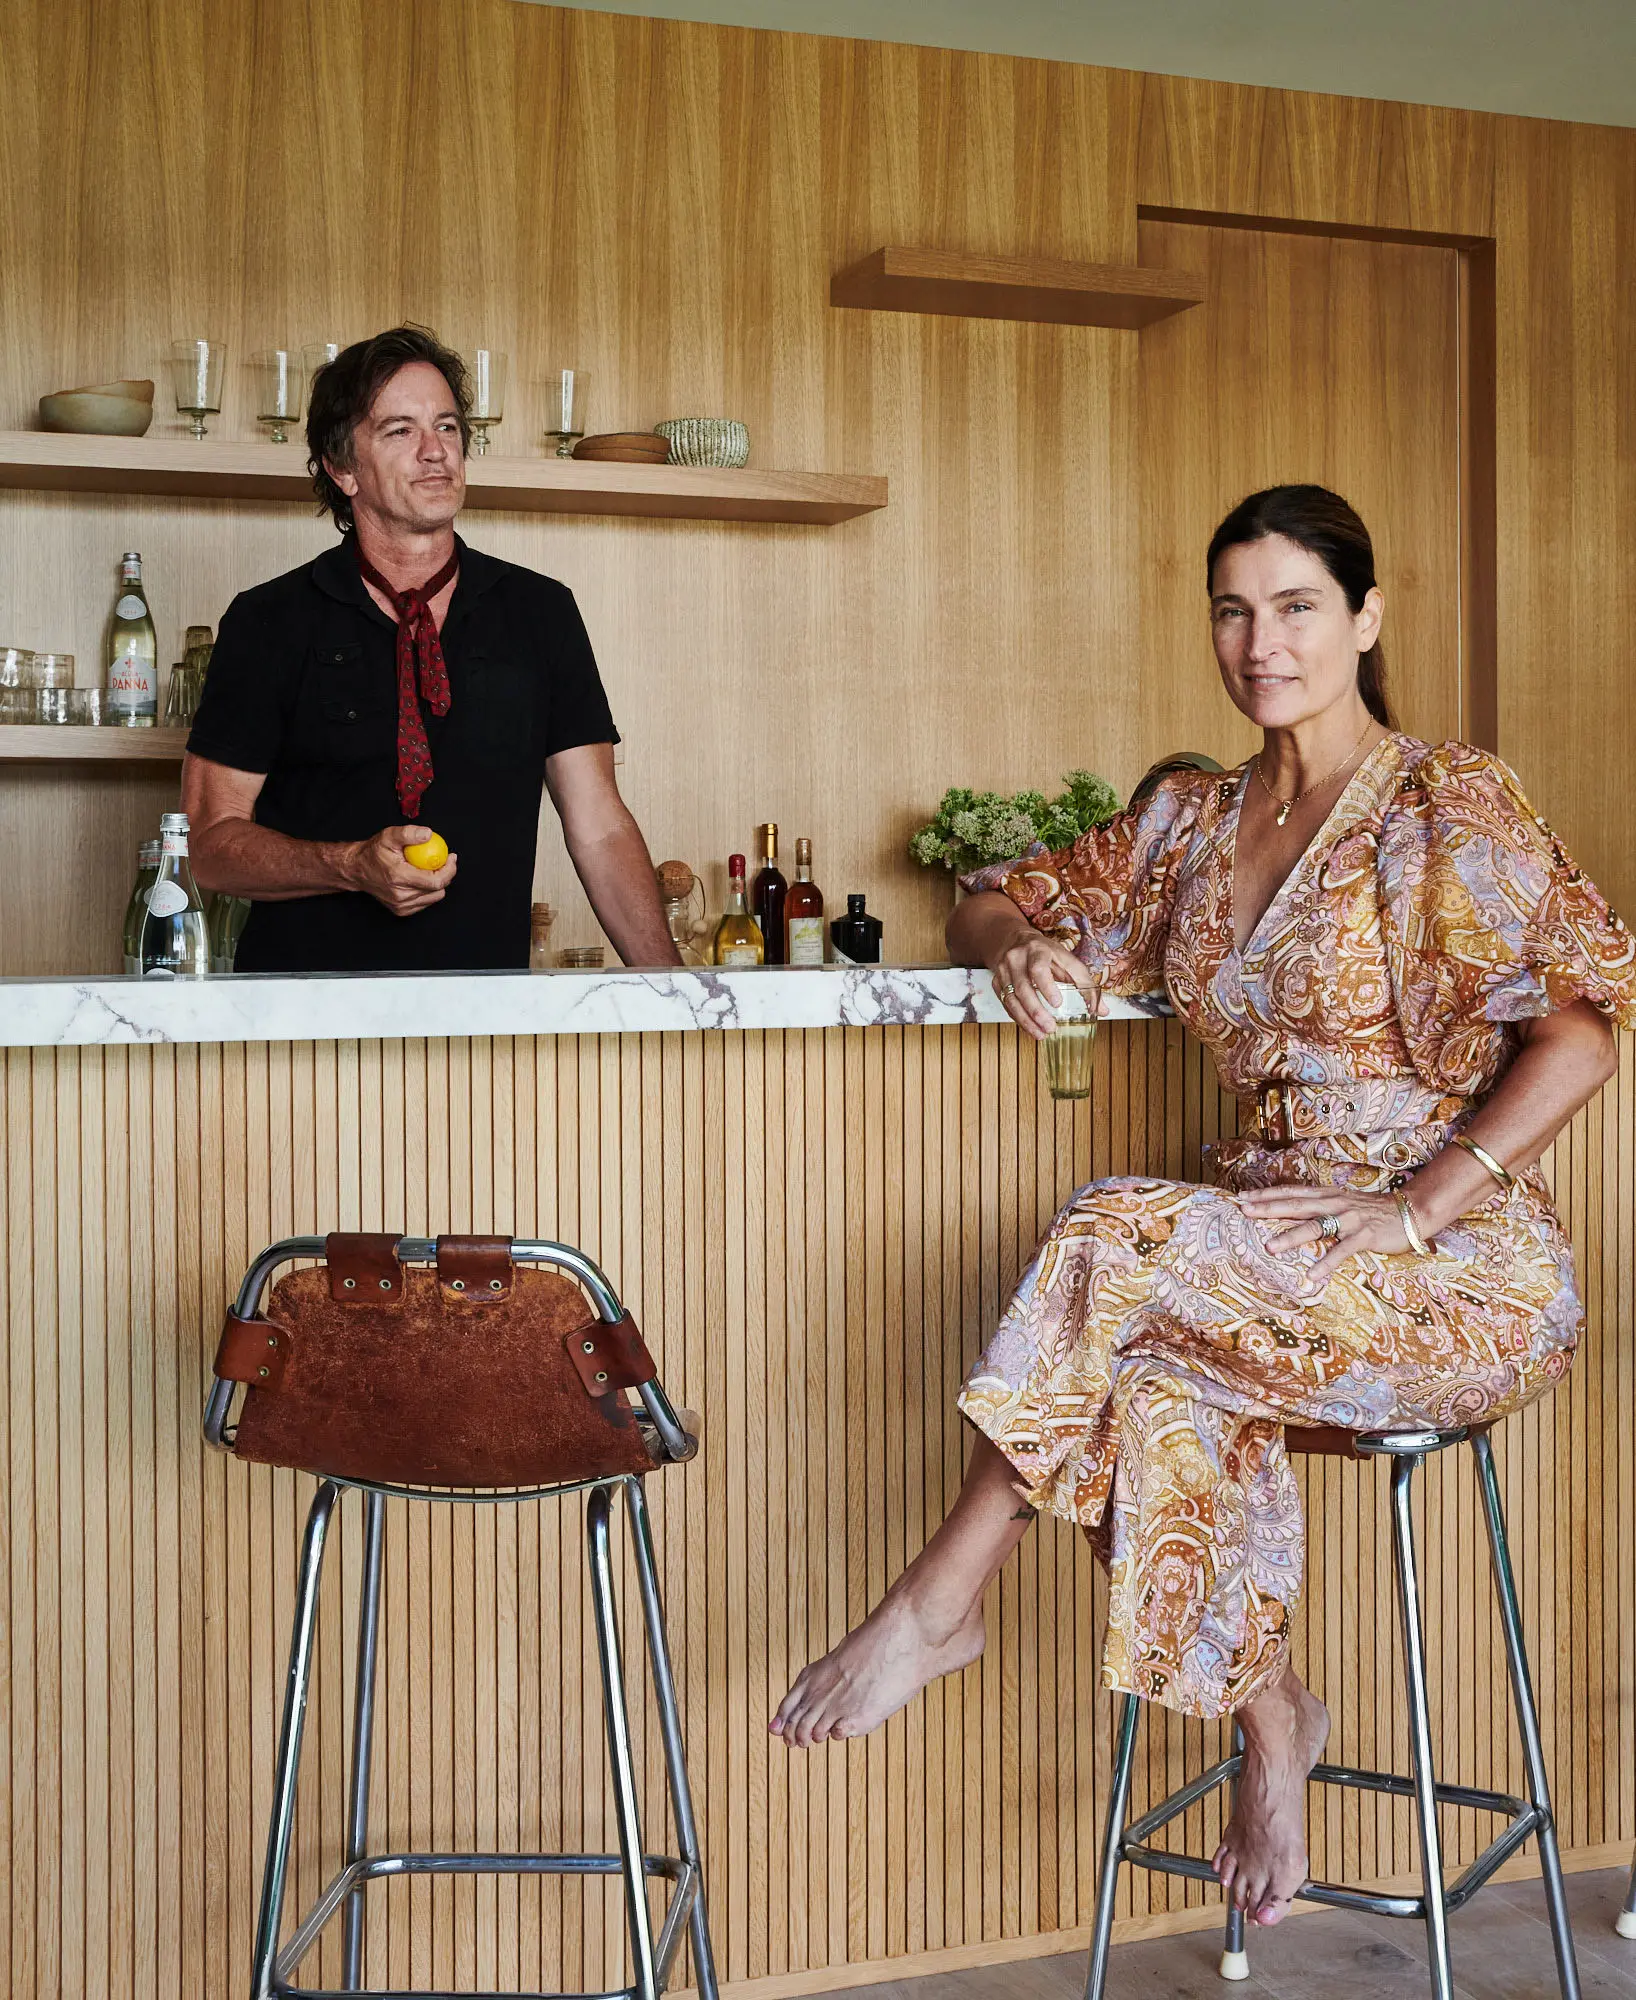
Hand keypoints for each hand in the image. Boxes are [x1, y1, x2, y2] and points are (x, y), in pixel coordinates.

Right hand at [341, 824, 458, 915]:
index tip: (451, 857)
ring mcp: (401, 905)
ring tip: (430, 869)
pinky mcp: (401, 910)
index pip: (435, 881)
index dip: (449, 870)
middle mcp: (400, 895)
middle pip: (437, 890)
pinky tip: (422, 879)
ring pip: (433, 897)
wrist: (357, 869)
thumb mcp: (389, 836)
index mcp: (399, 877)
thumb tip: (428, 834)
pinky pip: (424, 902)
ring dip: (437, 883)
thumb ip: (408, 833)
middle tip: (444, 860)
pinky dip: (427, 891)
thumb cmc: (373, 852)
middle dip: (446, 874)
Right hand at [989, 927, 1098, 1040]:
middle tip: (1050, 1027)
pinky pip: (1005, 1004)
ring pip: (1011, 999)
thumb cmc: (1045, 952)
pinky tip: (1030, 1028)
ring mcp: (1004, 970)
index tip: (1057, 1003)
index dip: (1046, 986)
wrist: (1014, 940)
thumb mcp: (1066, 960)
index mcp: (1038, 949)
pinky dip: (1018, 1018)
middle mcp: (1017, 958)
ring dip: (1026, 1020)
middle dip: (1036, 1011)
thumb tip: (1101, 1010)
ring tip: (1041, 1034)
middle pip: (1022, 987)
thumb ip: (1084, 983)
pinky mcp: (996, 982)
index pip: (1038, 967)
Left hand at [1235, 1185, 1420, 1281]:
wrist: (1409, 1211)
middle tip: (1244, 1212)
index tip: (1242, 1198)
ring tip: (1270, 1246)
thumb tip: (1290, 1209)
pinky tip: (1312, 1275)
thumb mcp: (1341, 1202)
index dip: (1266, 1194)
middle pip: (1295, 1205)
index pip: (1291, 1192)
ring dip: (1291, 1237)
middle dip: (1269, 1208)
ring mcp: (1349, 1219)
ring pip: (1315, 1227)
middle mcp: (1334, 1203)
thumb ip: (1318, 1205)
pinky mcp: (1364, 1236)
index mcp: (1326, 1195)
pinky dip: (1327, 1263)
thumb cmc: (1370, 1210)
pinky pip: (1342, 1251)